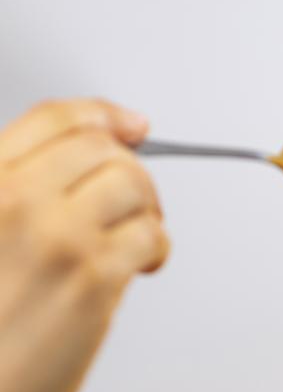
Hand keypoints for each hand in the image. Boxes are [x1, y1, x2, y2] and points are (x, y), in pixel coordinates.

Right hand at [0, 99, 167, 391]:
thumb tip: (84, 174)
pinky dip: (158, 246)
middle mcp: (12, 197)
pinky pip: (150, 234)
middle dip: (132, 170)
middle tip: (138, 202)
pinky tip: (144, 265)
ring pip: (133, 183)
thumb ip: (14, 201)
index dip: (103, 115)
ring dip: (149, 208)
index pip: (53, 119)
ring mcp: (54, 234)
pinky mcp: (92, 276)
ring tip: (140, 238)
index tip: (131, 125)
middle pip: (102, 148)